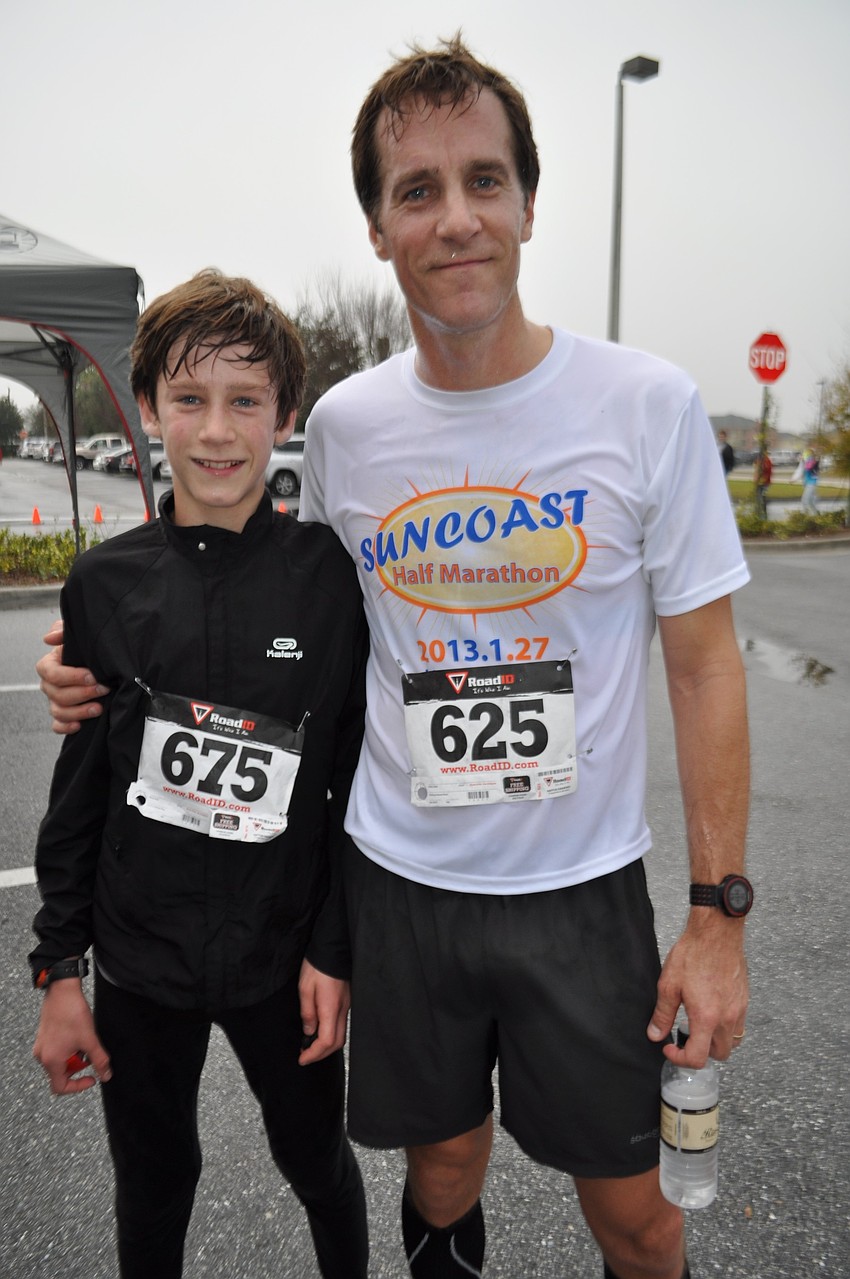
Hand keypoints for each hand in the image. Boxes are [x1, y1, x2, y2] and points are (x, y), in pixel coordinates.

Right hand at [32, 980, 111, 1094]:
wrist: (62, 991)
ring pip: (58, 1063)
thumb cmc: (72, 1013)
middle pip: (60, 1075)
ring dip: (73, 1058)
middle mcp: (42, 1056)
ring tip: (83, 1043)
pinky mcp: (43, 1037)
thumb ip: (99, 1060)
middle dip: (77, 1068)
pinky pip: (55, 1052)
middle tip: (88, 1055)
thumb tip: (105, 1075)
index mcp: (51, 1061)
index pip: (60, 1087)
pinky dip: (68, 1050)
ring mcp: (41, 1046)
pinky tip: (77, 1037)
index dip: (78, 1086)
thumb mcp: (90, 1039)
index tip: (92, 1077)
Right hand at [37, 620, 109, 734]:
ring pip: (58, 711)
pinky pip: (57, 726)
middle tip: (104, 689)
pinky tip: (80, 725)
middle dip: (82, 693)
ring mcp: (55, 701)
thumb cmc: (86, 649)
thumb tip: (49, 638)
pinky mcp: (63, 715)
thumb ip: (63, 631)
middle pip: (57, 694)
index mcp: (49, 665)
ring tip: (99, 708)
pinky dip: (67, 727)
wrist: (100, 664)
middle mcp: (50, 684)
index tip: (92, 676)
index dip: (71, 676)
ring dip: (79, 712)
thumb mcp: (77, 636)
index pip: (50, 673)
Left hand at [297, 958, 350, 1064]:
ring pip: (341, 1034)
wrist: (334, 948)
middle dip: (321, 1054)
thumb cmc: (318, 966)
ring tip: (310, 1044)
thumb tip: (309, 1031)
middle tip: (305, 1055)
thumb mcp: (305, 988)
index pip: (326, 1041)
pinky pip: (341, 1024)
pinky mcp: (347, 1000)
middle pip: (337, 1043)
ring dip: (326, 1045)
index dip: (314, 1054)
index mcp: (331, 1008)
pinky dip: (331, 1034)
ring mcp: (346, 1005)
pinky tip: (320, 1029)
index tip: (302, 1058)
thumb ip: (307, 1012)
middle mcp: (342, 1010)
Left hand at [647, 913, 748, 1065]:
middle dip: (701, 1052)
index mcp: (707, 1017)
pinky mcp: (745, 999)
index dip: (680, 1059)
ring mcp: (739, 1009)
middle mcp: (727, 1018)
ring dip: (716, 1041)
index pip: (698, 1058)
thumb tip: (655, 1034)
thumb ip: (662, 1014)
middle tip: (685, 1035)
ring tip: (700, 1024)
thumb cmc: (693, 954)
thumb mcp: (669, 984)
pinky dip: (726, 1027)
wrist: (716, 932)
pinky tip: (712, 1009)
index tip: (670, 1047)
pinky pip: (739, 1025)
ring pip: (733, 1041)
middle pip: (720, 1055)